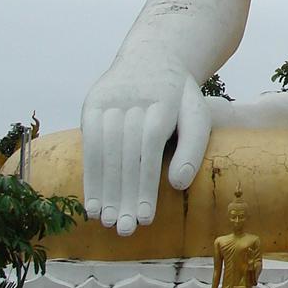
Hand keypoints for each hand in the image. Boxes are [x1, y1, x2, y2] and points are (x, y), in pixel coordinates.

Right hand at [80, 53, 210, 234]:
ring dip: (104, 190)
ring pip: (104, 150)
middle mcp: (133, 97)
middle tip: (125, 230)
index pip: (149, 145)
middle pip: (125, 152)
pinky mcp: (92, 104)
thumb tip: (177, 183)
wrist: (154, 57)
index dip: (146, 183)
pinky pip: (88, 145)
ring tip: (107, 222)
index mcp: (163, 99)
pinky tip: (92, 204)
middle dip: (124, 195)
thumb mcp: (198, 115)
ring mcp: (109, 99)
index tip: (147, 218)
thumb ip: (193, 148)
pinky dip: (90, 176)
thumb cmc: (180, 98)